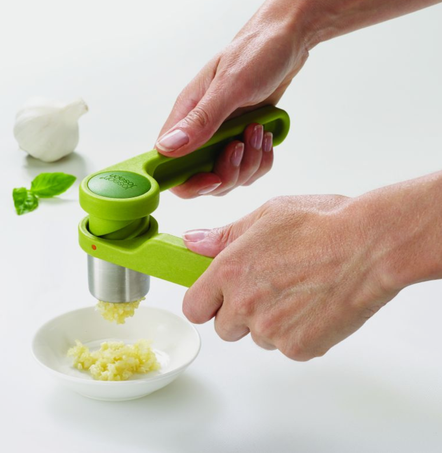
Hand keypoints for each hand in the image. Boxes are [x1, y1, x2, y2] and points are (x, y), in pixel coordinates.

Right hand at [155, 0, 309, 197]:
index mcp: (186, 116)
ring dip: (250, 163)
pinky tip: (266, 135)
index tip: (212, 178)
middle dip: (228, 173)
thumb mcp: (229, 86)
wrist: (287, 41)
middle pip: (202, 178)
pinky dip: (262, 159)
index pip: (169, 164)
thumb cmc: (255, 53)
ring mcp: (222, 137)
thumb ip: (201, 120)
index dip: (187, 182)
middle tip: (242, 146)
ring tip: (258, 130)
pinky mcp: (242, 139)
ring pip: (229, 177)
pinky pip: (250, 168)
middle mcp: (201, 131)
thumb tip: (167, 148)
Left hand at [182, 195, 399, 360]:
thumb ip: (224, 235)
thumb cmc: (321, 223)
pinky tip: (315, 305)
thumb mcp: (267, 215)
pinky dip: (297, 332)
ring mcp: (272, 331)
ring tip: (298, 291)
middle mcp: (245, 305)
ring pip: (258, 337)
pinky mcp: (299, 348)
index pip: (194, 307)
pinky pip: (287, 346)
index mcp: (229, 271)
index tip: (217, 296)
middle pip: (224, 328)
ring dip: (270, 322)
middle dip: (239, 313)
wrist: (370, 246)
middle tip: (267, 288)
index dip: (205, 302)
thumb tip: (193, 242)